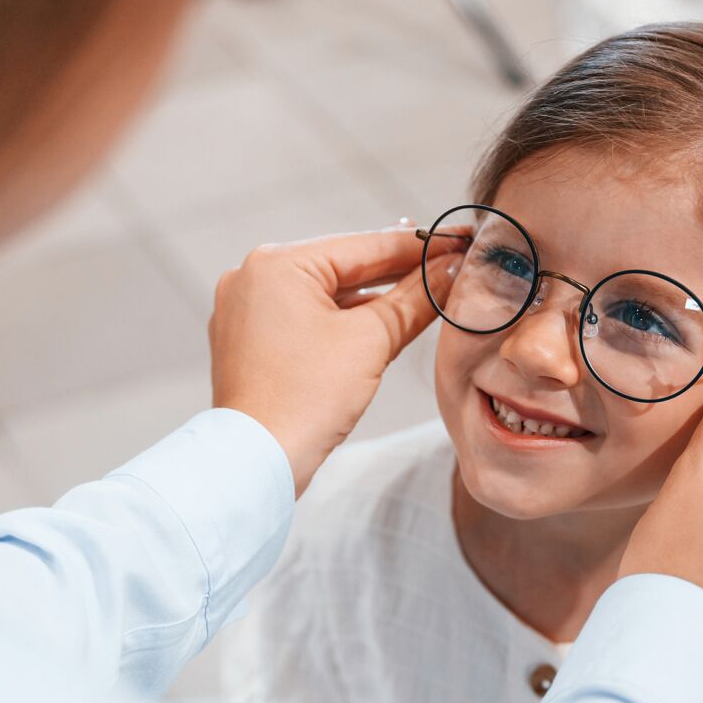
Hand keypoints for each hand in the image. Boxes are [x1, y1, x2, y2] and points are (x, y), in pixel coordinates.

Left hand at [209, 227, 460, 494]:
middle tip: (447, 265)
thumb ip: (414, 299)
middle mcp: (252, 277)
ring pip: (325, 295)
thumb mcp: (372, 341)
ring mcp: (245, 310)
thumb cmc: (306, 401)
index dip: (419, 247)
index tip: (457, 241)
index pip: (364, 246)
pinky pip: (304, 318)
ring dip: (371, 299)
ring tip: (421, 295)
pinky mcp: (248, 341)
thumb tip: (448, 271)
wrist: (258, 461)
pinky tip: (376, 326)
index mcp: (277, 264)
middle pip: (342, 268)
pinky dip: (341, 322)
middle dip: (396, 273)